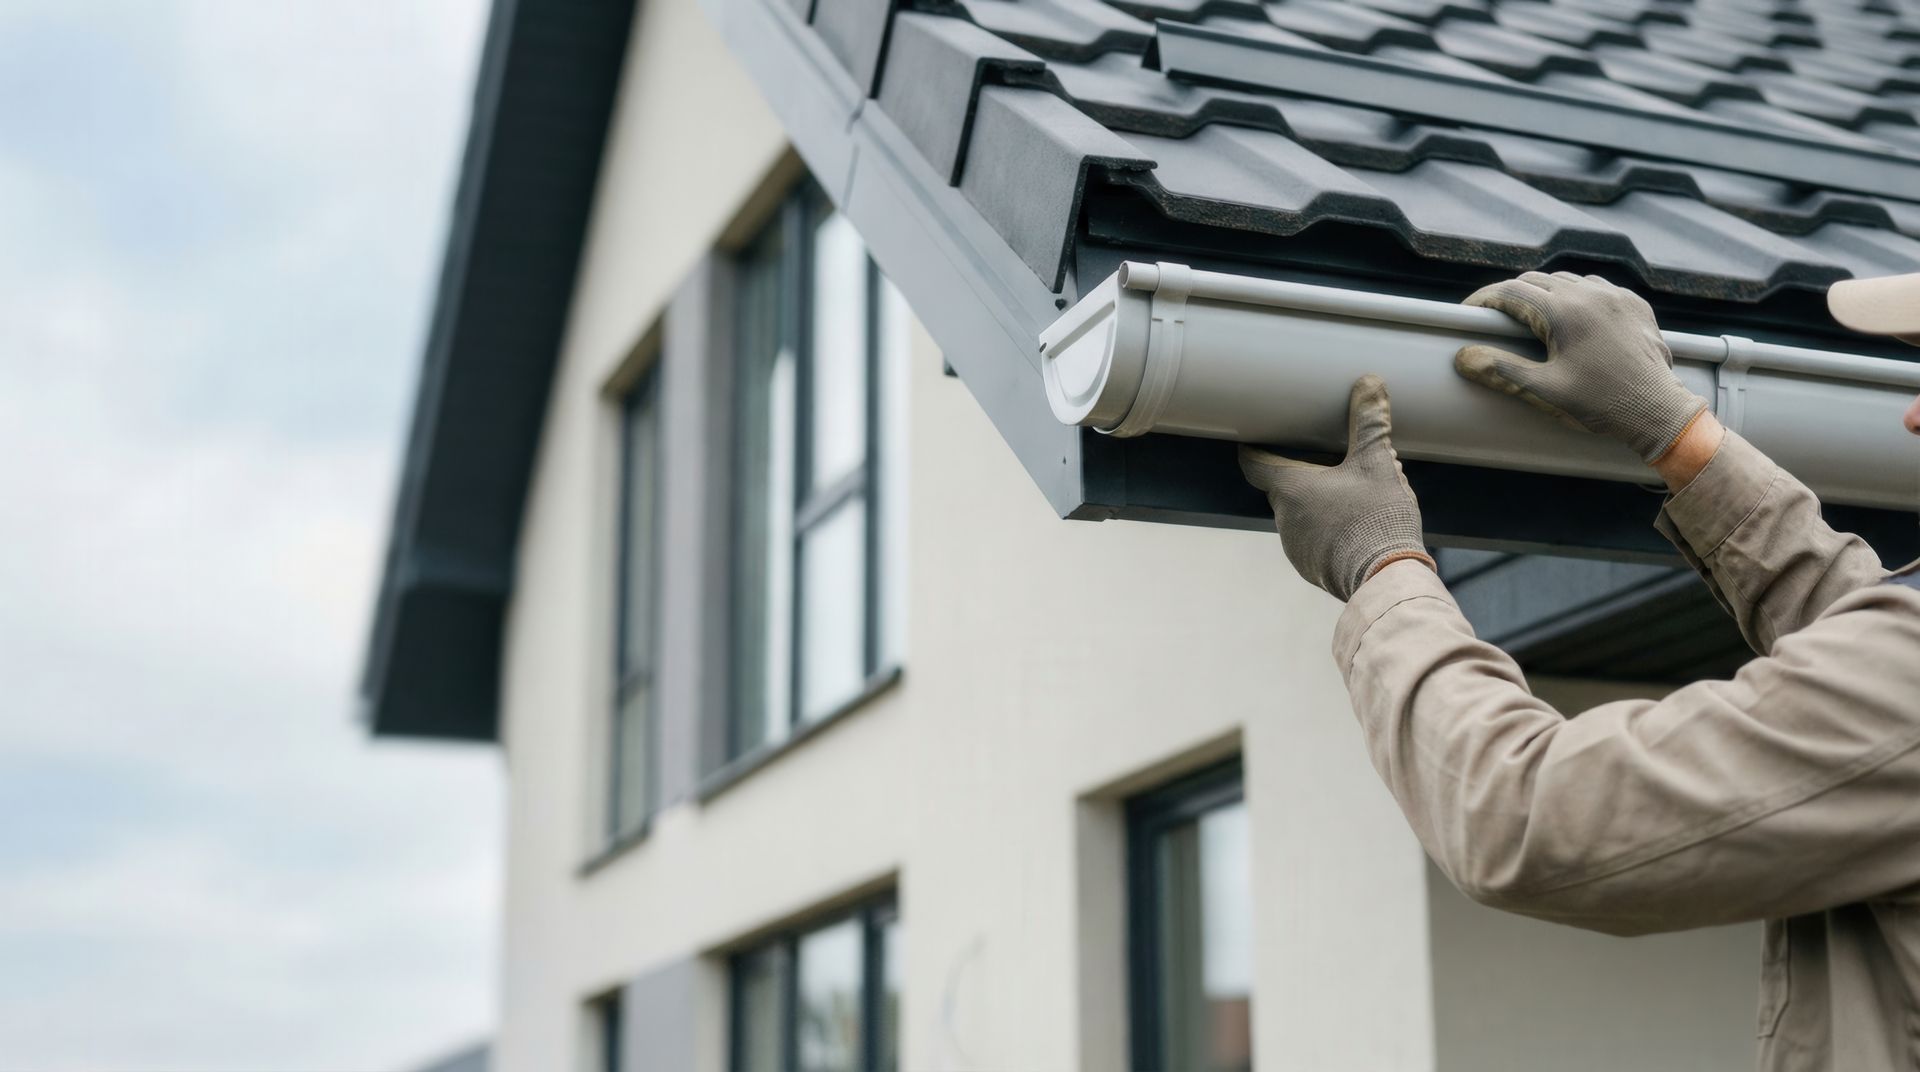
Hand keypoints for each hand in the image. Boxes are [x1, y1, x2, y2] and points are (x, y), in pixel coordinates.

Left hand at [1239, 375, 1432, 601]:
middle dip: (1304, 472)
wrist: (1386, 579)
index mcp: (1290, 489)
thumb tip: (1369, 383)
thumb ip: (1370, 424)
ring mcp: (1296, 547)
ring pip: (1300, 514)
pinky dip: (1327, 528)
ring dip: (1318, 502)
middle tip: (1332, 461)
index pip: (1255, 464)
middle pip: (1284, 486)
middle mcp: (1284, 519)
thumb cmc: (1376, 519)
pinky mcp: (1312, 567)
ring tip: (1354, 493)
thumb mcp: (1378, 464)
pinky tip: (1356, 524)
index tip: (1255, 438)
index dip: (1254, 449)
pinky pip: (1312, 539)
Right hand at [1456, 272, 1708, 463]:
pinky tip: (1573, 317)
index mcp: (1564, 312)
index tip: (1469, 311)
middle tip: (1496, 317)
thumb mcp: (1544, 390)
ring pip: (1567, 280)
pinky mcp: (1634, 304)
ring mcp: (1615, 296)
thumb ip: (1501, 369)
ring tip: (1532, 316)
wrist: (1657, 410)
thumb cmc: (1600, 403)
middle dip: (1512, 295)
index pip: (1511, 292)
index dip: (1484, 299)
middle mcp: (1590, 294)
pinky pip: (1597, 288)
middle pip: (1537, 280)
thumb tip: (1465, 357)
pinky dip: (1577, 296)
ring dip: (1545, 292)